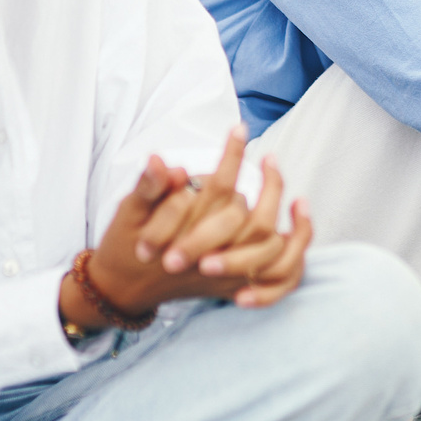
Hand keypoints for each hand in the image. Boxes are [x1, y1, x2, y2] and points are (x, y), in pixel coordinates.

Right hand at [81, 130, 311, 318]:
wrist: (123, 289)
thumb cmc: (124, 245)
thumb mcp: (126, 214)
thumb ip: (147, 188)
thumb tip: (160, 161)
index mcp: (182, 234)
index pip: (215, 190)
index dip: (230, 157)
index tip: (239, 130)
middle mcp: (208, 257)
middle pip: (250, 218)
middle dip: (265, 185)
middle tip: (269, 157)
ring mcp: (224, 275)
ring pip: (268, 244)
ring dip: (280, 208)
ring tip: (281, 177)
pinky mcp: (233, 284)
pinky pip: (276, 271)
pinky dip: (294, 244)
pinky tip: (297, 210)